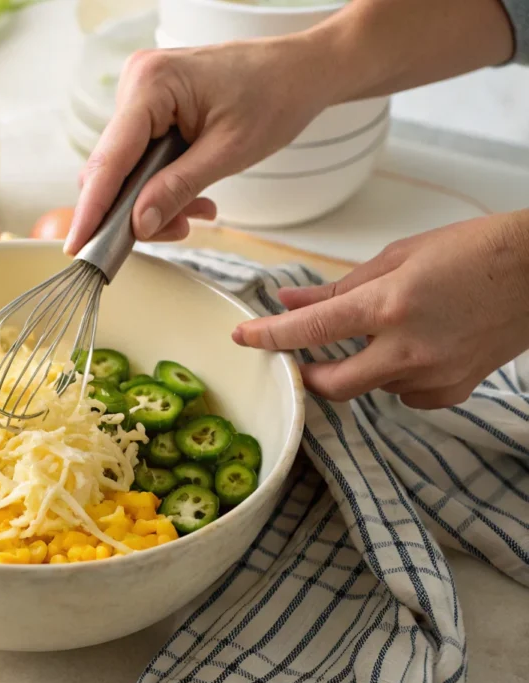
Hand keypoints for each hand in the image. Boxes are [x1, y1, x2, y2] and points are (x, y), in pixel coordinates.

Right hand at [64, 38, 331, 253]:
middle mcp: (137, 84)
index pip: (109, 159)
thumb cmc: (275, 94)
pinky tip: (194, 197)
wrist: (301, 70)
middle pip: (112, 168)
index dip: (93, 209)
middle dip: (137, 209)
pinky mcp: (150, 109)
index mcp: (151, 83)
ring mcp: (141, 96)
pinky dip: (163, 185)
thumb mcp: (228, 152)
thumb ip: (178, 189)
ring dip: (155, 200)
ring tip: (198, 212)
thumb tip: (138, 225)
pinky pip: (141, 159)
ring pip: (127, 170)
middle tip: (176, 232)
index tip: (79, 247)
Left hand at [232, 212, 528, 407]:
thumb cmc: (474, 251)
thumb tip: (291, 299)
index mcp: (389, 305)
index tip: (244, 338)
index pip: (311, 329)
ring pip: (370, 388)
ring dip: (359, 368)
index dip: (270, 336)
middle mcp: (408, 348)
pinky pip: (405, 395)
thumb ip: (339, 287)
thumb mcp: (399, 257)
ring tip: (381, 333)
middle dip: (307, 376)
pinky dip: (396, 376)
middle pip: (332, 385)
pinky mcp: (454, 389)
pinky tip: (411, 350)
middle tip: (298, 359)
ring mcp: (434, 375)